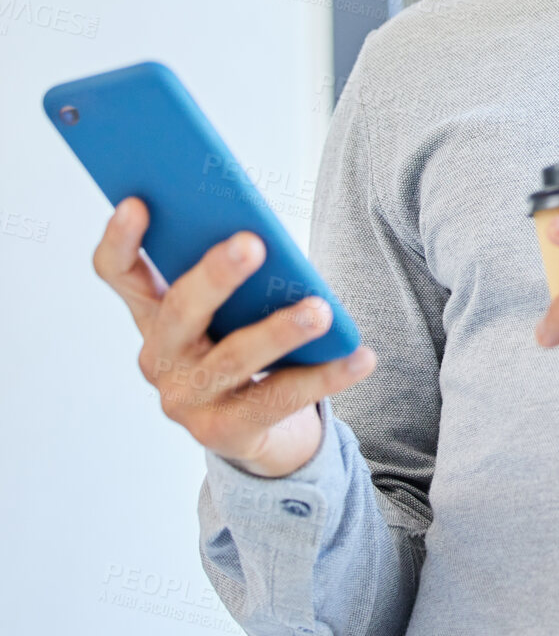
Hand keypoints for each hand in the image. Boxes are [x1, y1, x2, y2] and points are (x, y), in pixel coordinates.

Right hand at [92, 196, 376, 476]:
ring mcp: (188, 400)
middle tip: (253, 243)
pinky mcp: (226, 433)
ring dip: (280, 330)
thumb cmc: (246, 346)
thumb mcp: (234, 309)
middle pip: (180, 312)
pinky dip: (326, 375)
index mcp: (155, 315)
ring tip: (321, 310)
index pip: (120, 274)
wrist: (260, 431)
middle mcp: (160, 358)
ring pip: (234, 358)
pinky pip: (280, 399)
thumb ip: (238, 277)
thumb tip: (268, 237)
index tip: (137, 202)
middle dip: (216, 276)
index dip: (122, 240)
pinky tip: (361, 356)